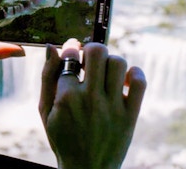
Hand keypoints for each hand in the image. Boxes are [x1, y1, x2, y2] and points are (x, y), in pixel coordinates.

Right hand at [39, 39, 145, 168]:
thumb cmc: (63, 138)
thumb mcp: (46, 110)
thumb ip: (47, 77)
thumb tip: (52, 48)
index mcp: (66, 97)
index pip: (71, 55)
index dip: (71, 47)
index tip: (73, 49)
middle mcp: (90, 99)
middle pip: (97, 52)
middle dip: (92, 49)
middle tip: (90, 59)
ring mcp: (112, 107)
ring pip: (118, 63)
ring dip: (111, 62)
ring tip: (105, 73)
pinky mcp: (130, 115)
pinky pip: (140, 82)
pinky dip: (135, 73)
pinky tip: (125, 79)